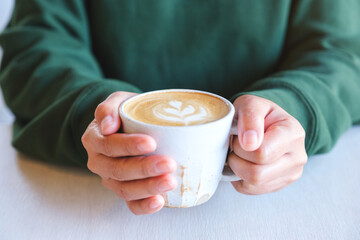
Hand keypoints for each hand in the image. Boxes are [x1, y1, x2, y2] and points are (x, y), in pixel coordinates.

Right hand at [81, 91, 176, 214]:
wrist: (130, 126)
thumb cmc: (127, 112)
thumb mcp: (118, 101)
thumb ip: (109, 107)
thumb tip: (108, 125)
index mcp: (95, 139)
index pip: (109, 145)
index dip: (129, 146)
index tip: (151, 143)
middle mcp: (99, 162)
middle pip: (118, 170)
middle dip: (144, 168)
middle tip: (169, 164)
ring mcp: (111, 179)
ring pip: (124, 190)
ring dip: (148, 187)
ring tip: (170, 181)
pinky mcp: (124, 191)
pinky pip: (130, 204)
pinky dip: (144, 206)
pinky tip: (159, 201)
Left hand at [228, 95, 306, 194]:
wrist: (265, 122)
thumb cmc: (257, 114)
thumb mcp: (250, 103)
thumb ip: (250, 117)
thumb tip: (250, 142)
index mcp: (293, 133)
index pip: (262, 153)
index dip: (241, 146)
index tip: (238, 135)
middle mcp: (297, 157)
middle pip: (257, 174)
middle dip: (237, 159)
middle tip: (235, 145)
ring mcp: (290, 174)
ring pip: (253, 185)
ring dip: (237, 169)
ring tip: (239, 153)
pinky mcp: (279, 185)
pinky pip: (249, 190)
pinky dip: (239, 178)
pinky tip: (242, 163)